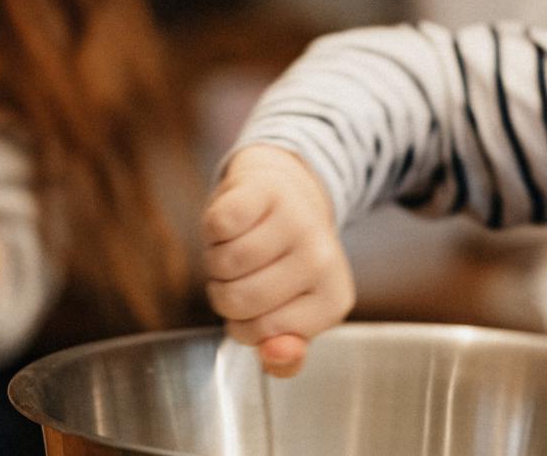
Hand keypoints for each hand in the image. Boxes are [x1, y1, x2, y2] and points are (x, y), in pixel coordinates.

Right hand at [200, 144, 352, 377]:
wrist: (285, 196)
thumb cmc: (283, 264)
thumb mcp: (292, 317)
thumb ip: (284, 356)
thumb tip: (274, 354)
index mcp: (333, 300)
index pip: (260, 334)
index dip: (243, 325)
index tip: (259, 305)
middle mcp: (322, 259)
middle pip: (238, 299)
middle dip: (224, 293)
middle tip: (242, 275)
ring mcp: (297, 221)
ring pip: (223, 264)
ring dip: (216, 260)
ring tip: (237, 248)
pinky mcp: (268, 190)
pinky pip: (218, 226)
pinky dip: (213, 230)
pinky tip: (233, 224)